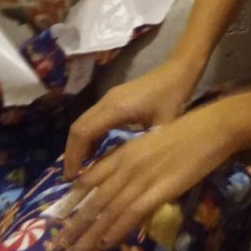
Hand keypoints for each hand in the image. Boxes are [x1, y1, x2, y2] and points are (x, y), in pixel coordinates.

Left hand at [56, 102, 235, 250]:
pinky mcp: (159, 190)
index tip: (59, 216)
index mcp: (124, 151)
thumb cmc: (187, 132)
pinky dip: (116, 230)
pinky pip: (131, 214)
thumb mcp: (152, 142)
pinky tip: (105, 243)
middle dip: (75, 224)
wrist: (211, 128)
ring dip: (90, 234)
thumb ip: (136, 161)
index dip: (73, 199)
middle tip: (59, 245)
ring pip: (108, 211)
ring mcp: (141, 178)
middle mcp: (127, 165)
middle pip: (94, 199)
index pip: (90, 178)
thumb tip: (125, 183)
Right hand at [63, 59, 195, 180]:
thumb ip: (144, 148)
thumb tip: (129, 173)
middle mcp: (106, 101)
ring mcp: (109, 98)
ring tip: (82, 170)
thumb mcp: (162, 126)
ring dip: (79, 145)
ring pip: (84, 122)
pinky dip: (89, 136)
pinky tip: (97, 154)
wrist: (178, 71)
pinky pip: (93, 119)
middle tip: (72, 178)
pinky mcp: (114, 98)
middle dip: (72, 153)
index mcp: (115, 108)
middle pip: (77, 127)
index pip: (83, 132)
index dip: (74, 156)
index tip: (71, 178)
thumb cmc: (173, 97)